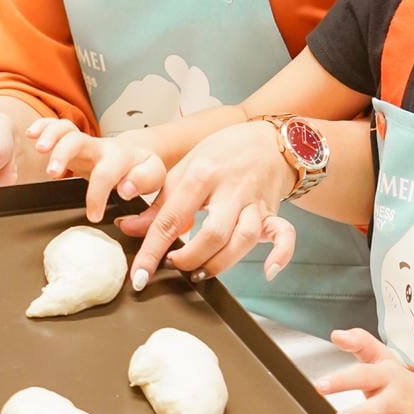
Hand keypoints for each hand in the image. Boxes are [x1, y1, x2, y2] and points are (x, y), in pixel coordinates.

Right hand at [26, 118, 166, 224]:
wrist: (137, 153)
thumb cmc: (142, 168)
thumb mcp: (153, 176)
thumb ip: (143, 181)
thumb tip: (125, 188)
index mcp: (120, 157)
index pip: (106, 174)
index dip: (97, 196)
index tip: (93, 215)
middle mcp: (100, 146)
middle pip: (80, 141)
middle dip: (64, 153)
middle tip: (52, 173)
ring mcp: (85, 142)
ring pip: (66, 130)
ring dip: (51, 136)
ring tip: (40, 149)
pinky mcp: (74, 141)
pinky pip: (57, 127)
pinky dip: (43, 127)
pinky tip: (32, 134)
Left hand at [115, 120, 296, 290]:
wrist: (267, 138)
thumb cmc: (222, 153)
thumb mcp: (185, 168)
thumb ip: (158, 202)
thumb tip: (128, 229)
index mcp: (203, 173)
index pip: (173, 217)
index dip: (152, 250)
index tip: (139, 275)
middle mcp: (231, 188)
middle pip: (213, 233)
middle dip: (190, 258)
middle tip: (173, 264)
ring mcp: (255, 201)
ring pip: (244, 238)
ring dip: (221, 263)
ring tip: (200, 272)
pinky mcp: (273, 212)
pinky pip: (284, 234)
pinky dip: (280, 254)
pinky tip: (268, 271)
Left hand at [317, 328, 413, 413]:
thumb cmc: (400, 381)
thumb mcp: (382, 358)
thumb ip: (360, 343)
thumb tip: (337, 334)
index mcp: (387, 376)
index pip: (363, 374)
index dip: (341, 380)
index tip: (319, 386)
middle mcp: (397, 398)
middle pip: (380, 405)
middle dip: (361, 413)